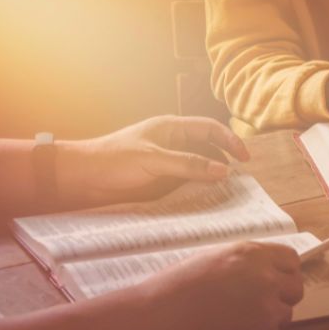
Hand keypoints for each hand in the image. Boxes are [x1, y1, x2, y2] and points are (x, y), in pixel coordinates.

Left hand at [57, 115, 249, 205]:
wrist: (83, 179)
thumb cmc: (113, 160)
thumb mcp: (154, 160)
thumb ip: (189, 164)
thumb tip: (224, 170)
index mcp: (172, 128)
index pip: (210, 129)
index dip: (230, 140)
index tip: (245, 158)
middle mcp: (173, 143)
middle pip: (209, 148)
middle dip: (225, 161)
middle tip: (239, 180)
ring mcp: (168, 163)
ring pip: (200, 168)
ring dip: (212, 178)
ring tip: (226, 193)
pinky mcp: (162, 181)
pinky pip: (188, 184)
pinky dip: (199, 190)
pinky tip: (206, 201)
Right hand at [124, 241, 303, 329]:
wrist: (159, 323)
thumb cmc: (175, 289)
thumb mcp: (213, 260)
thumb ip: (244, 263)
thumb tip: (263, 271)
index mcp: (251, 254)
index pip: (291, 259)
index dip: (284, 270)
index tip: (276, 278)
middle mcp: (266, 278)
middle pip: (296, 287)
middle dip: (283, 295)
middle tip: (262, 302)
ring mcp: (267, 309)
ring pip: (285, 314)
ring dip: (269, 317)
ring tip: (237, 319)